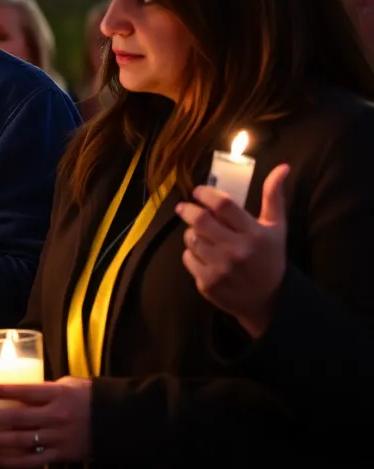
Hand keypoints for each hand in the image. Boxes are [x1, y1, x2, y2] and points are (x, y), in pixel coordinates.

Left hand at [0, 369, 91, 467]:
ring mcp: (58, 438)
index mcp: (59, 395)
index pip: (27, 391)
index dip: (5, 391)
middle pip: (18, 417)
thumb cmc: (91, 398)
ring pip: (21, 441)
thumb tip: (20, 389)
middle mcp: (57, 416)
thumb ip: (46, 388)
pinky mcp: (61, 455)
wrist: (119, 422)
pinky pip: (31, 461)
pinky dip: (11, 461)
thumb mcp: (70, 384)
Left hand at [177, 164, 289, 337]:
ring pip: (191, 239)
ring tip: (199, 233)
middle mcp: (237, 251)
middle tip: (185, 207)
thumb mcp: (276, 228)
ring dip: (191, 232)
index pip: (224, 205)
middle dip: (188, 210)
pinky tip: (203, 254)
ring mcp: (221, 269)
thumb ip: (274, 197)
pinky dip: (191, 253)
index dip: (206, 193)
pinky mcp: (208, 284)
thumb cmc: (271, 258)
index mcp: (254, 234)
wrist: (270, 301)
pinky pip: (187, 258)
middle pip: (201, 220)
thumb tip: (282, 167)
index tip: (199, 191)